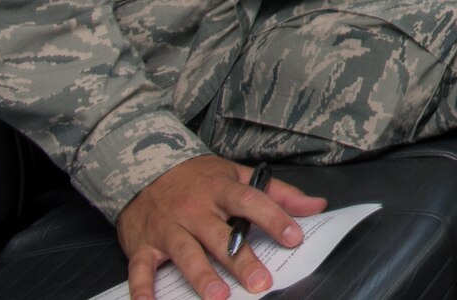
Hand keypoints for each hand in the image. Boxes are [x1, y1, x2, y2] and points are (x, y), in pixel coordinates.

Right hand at [117, 155, 325, 299]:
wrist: (144, 168)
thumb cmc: (198, 177)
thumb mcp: (237, 175)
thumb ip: (277, 192)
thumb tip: (316, 206)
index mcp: (220, 190)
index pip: (251, 202)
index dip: (274, 218)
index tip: (294, 237)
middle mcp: (194, 209)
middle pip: (220, 236)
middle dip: (240, 260)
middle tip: (260, 281)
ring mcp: (167, 228)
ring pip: (185, 253)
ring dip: (201, 276)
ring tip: (218, 296)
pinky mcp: (143, 245)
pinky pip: (140, 269)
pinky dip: (142, 288)